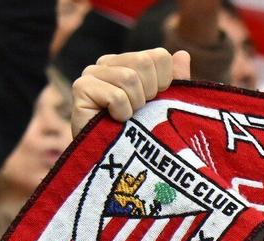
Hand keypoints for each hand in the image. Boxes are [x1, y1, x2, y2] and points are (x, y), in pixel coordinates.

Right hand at [73, 48, 189, 132]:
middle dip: (150, 93)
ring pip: (129, 77)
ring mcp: (91, 73)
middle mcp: (108, 63)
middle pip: (144, 62)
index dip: (165, 83)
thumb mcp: (166, 106)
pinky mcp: (80, 88)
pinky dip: (122, 113)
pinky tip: (115, 121)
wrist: (120, 164)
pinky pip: (116, 95)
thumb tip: (183, 53)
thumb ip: (176, 80)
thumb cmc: (144, 135)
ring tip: (127, 117)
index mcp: (129, 62)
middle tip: (140, 111)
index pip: (159, 56)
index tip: (155, 102)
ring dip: (136, 105)